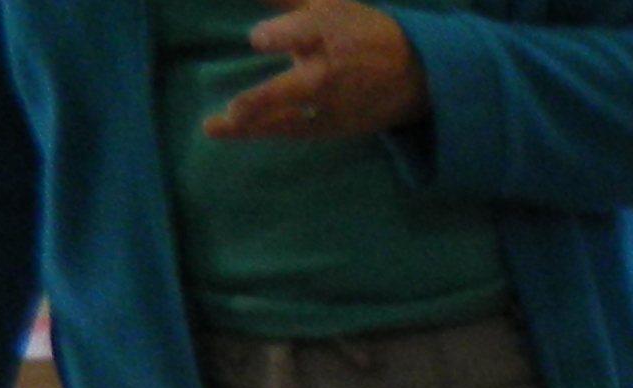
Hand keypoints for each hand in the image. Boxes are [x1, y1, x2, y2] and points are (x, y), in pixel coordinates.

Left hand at [201, 3, 428, 141]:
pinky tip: (235, 130)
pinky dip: (267, 130)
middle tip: (236, 110)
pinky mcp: (335, 125)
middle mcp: (331, 72)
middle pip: (297, 88)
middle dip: (266, 100)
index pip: (304, 34)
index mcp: (329, 33)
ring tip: (216, 127)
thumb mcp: (327, 4)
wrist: (416, 75)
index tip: (258, 40)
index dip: (279, 37)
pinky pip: (296, 130)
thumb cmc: (361, 31)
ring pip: (291, 118)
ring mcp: (334, 104)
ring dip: (255, 124)